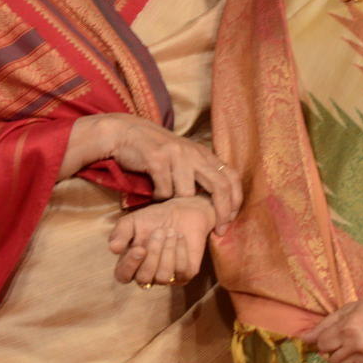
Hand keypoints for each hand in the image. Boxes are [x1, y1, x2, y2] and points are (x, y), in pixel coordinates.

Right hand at [92, 113, 241, 222]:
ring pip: (187, 193)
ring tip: (169, 204)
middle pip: (220, 186)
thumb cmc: (155, 150)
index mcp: (203, 153)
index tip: (230, 219)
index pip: (231, 176)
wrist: (125, 132)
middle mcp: (193, 152)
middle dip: (223, 211)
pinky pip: (164, 191)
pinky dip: (158, 198)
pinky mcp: (157, 159)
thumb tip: (216, 200)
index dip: (236, 199)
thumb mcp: (183, 156)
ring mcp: (176, 155)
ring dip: (178, 204)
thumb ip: (198, 171)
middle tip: (219, 229)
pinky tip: (153, 195)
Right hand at [107, 196, 216, 285]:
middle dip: (152, 254)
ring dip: (167, 252)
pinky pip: (182, 271)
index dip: (130, 265)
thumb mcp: (132, 221)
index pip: (123, 276)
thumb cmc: (153, 218)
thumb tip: (113, 249)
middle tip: (159, 231)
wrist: (182, 211)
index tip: (140, 248)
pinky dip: (181, 251)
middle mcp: (147, 275)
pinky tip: (180, 237)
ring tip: (170, 232)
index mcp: (130, 264)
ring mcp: (167, 277)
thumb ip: (120, 233)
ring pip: (163, 277)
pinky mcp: (185, 274)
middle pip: (144, 279)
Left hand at [302, 291, 362, 362]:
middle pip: (333, 362)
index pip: (322, 346)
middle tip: (354, 344)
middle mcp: (358, 348)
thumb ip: (328, 323)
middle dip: (339, 354)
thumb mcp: (355, 307)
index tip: (338, 338)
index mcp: (348, 329)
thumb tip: (304, 337)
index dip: (329, 342)